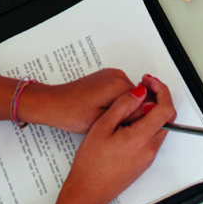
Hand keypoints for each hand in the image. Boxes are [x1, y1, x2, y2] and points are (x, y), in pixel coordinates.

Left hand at [22, 68, 137, 133]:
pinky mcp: (104, 78)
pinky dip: (116, 103)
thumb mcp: (103, 120)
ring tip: (107, 120)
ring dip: (123, 108)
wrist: (53, 104)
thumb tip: (149, 114)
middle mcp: (116, 76)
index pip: (144, 101)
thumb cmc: (71, 113)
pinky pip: (120, 92)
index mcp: (118, 85)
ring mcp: (110, 75)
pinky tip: (103, 112)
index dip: (138, 118)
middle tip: (116, 126)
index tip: (128, 127)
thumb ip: (129, 116)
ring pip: (129, 96)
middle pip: (138, 97)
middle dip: (131, 112)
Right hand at [57, 76, 175, 203]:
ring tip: (130, 105)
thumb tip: (139, 92)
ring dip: (151, 112)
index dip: (159, 89)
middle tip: (142, 89)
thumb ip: (123, 106)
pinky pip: (152, 137)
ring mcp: (148, 157)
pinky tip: (127, 122)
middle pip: (167, 117)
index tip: (147, 81)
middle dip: (158, 98)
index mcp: (141, 138)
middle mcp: (150, 149)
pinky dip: (146, 124)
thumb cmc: (90, 164)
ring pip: (160, 127)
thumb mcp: (102, 126)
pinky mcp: (143, 162)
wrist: (88, 192)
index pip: (165, 108)